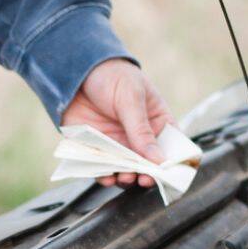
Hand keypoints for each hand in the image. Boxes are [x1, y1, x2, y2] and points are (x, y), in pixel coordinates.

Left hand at [62, 58, 175, 187]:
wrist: (75, 69)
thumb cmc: (111, 75)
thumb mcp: (131, 98)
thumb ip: (141, 129)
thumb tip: (158, 160)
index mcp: (156, 121)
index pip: (170, 147)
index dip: (171, 162)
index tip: (168, 174)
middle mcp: (138, 137)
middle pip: (148, 164)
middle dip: (147, 174)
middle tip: (144, 179)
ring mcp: (118, 144)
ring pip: (127, 170)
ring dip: (127, 178)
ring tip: (125, 178)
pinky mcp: (97, 148)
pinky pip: (103, 169)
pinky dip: (105, 176)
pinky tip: (107, 176)